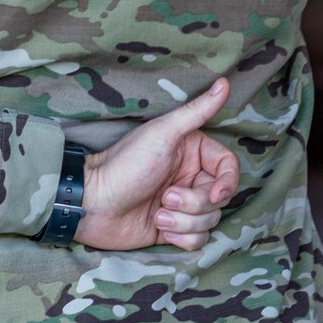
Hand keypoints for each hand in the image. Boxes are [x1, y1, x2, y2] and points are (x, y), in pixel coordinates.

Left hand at [74, 77, 240, 251]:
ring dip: (184, 221)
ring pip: (210, 220)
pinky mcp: (173, 228)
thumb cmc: (125, 165)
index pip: (229, 168)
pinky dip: (182, 237)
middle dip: (195, 203)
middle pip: (220, 198)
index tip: (215, 194)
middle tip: (166, 197)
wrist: (93, 204)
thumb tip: (224, 82)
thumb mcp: (164, 133)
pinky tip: (160, 228)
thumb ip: (197, 110)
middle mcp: (190, 177)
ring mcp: (182, 204)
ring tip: (158, 213)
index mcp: (192, 152)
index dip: (226, 183)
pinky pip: (197, 240)